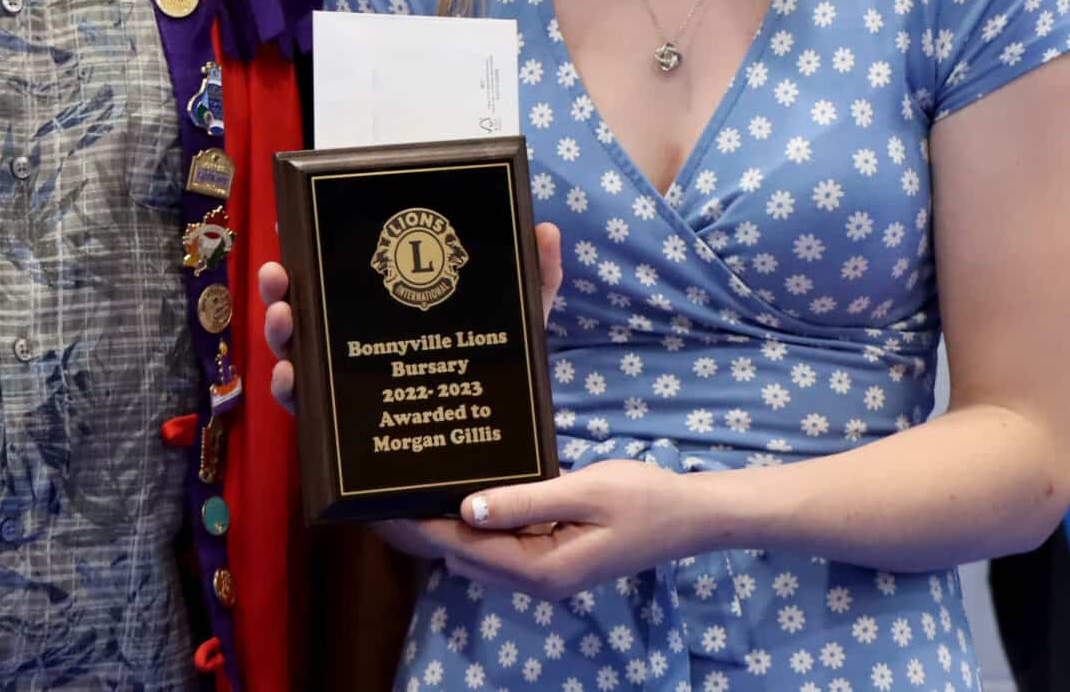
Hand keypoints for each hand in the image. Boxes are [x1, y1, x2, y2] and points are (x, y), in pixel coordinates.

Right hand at [258, 222, 561, 414]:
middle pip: (309, 316)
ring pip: (300, 360)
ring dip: (280, 338)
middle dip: (284, 293)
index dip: (312, 257)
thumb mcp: (518, 326)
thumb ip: (535, 282)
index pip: (341, 281)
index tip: (293, 228)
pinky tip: (292, 377)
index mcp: (388, 315)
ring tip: (282, 319)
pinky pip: (311, 415)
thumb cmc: (498, 379)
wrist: (500, 461)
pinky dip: (292, 394)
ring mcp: (349, 391)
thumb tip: (547, 230)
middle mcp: (358, 350)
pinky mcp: (350, 436)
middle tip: (279, 274)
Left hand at [391, 460, 697, 599]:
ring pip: (478, 553)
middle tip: (381, 496)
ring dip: (445, 526)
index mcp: (542, 570)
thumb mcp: (583, 493)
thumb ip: (525, 502)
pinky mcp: (551, 557)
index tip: (384, 506)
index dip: (422, 527)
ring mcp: (544, 571)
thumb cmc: (641, 499)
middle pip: (464, 556)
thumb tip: (466, 510)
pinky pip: (500, 544)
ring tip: (409, 491)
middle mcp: (537, 580)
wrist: (688, 516)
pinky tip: (460, 495)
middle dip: (423, 529)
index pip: (465, 549)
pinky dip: (474, 523)